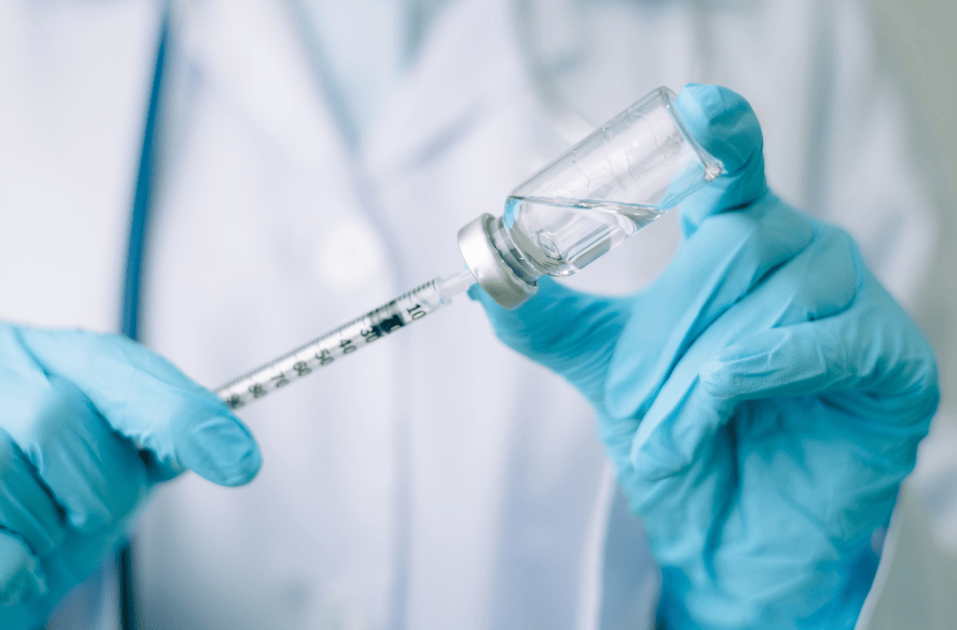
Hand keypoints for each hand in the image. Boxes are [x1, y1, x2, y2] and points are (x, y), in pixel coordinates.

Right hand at [0, 323, 260, 628]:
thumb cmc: (40, 509)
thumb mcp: (112, 469)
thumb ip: (161, 443)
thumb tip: (232, 446)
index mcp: (39, 352)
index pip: (117, 366)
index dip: (179, 413)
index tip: (239, 460)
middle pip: (55, 416)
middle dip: (93, 487)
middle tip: (85, 517)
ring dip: (37, 529)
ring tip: (35, 538)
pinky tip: (4, 569)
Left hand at [472, 84, 938, 628]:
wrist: (728, 531)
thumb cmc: (681, 439)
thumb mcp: (604, 372)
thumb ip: (547, 321)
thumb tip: (483, 279)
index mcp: (733, 237)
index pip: (730, 165)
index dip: (719, 133)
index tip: (697, 109)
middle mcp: (796, 252)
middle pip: (731, 244)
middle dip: (666, 331)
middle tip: (633, 397)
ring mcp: (848, 300)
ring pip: (768, 298)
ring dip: (699, 374)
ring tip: (677, 430)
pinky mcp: (889, 357)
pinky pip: (821, 340)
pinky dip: (757, 372)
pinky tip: (728, 397)